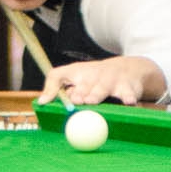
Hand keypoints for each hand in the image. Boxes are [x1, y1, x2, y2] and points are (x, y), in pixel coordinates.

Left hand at [40, 54, 167, 106]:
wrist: (127, 69)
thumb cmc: (93, 77)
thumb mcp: (72, 76)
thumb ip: (55, 86)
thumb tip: (41, 102)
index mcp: (77, 74)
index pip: (62, 76)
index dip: (61, 87)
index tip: (64, 97)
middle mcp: (93, 75)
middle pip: (85, 84)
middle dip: (81, 91)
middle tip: (78, 99)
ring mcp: (111, 80)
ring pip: (103, 87)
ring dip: (98, 93)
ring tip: (92, 100)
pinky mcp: (127, 87)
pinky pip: (128, 94)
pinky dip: (128, 97)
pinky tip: (129, 102)